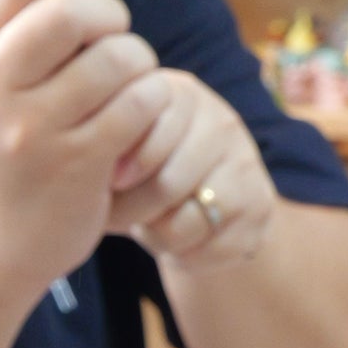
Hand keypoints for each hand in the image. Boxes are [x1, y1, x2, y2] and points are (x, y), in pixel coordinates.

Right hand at [0, 0, 165, 303]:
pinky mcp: (77, 164)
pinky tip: (140, 115)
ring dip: (139, 61)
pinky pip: (141, 103)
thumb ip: (15, 35)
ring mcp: (31, 129)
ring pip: (117, 56)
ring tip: (129, 83)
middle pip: (70, 10)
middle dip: (110, 13)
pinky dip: (154, 100)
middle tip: (116, 36)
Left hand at [108, 68, 274, 271]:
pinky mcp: (259, 206)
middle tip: (113, 216)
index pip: (150, 127)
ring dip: (156, 234)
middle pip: (169, 182)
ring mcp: (245, 163)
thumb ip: (105, 142)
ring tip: (144, 226)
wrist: (198, 208)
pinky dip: (184, 253)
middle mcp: (221, 121)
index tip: (109, 181)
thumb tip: (88, 166)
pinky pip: (210, 245)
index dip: (123, 163)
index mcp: (180, 94)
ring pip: (188, 219)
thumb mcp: (118, 148)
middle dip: (132, 209)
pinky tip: (174, 241)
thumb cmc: (139, 173)